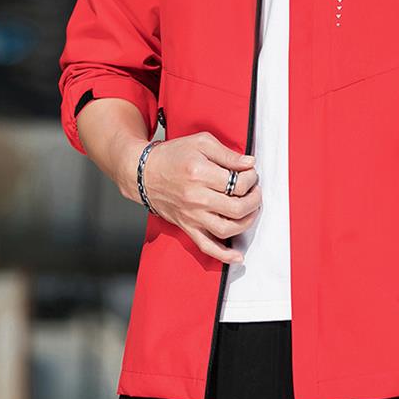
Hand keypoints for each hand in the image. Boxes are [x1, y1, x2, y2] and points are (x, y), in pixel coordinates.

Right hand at [120, 131, 259, 263]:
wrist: (144, 173)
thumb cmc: (173, 155)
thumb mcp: (201, 142)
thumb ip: (228, 154)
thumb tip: (250, 164)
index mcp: (200, 173)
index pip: (238, 183)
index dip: (251, 178)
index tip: (250, 173)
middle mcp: (196, 197)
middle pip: (237, 208)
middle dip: (254, 200)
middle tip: (255, 190)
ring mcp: (191, 215)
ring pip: (227, 229)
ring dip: (247, 221)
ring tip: (251, 209)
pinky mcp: (187, 226)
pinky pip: (207, 246)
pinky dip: (224, 255)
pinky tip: (238, 256)